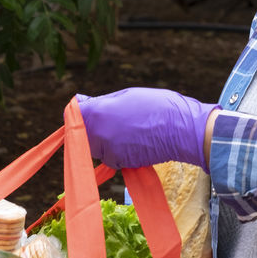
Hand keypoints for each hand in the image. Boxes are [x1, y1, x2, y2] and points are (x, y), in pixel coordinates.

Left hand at [76, 88, 219, 172]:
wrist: (181, 129)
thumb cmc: (156, 105)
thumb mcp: (127, 95)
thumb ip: (102, 103)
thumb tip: (83, 105)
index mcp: (98, 112)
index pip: (75, 113)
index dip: (80, 110)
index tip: (88, 107)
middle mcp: (98, 133)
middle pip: (83, 132)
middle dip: (92, 126)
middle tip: (114, 118)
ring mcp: (108, 150)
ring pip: (95, 147)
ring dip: (104, 140)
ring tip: (126, 129)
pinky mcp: (119, 162)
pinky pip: (109, 157)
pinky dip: (116, 151)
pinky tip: (132, 140)